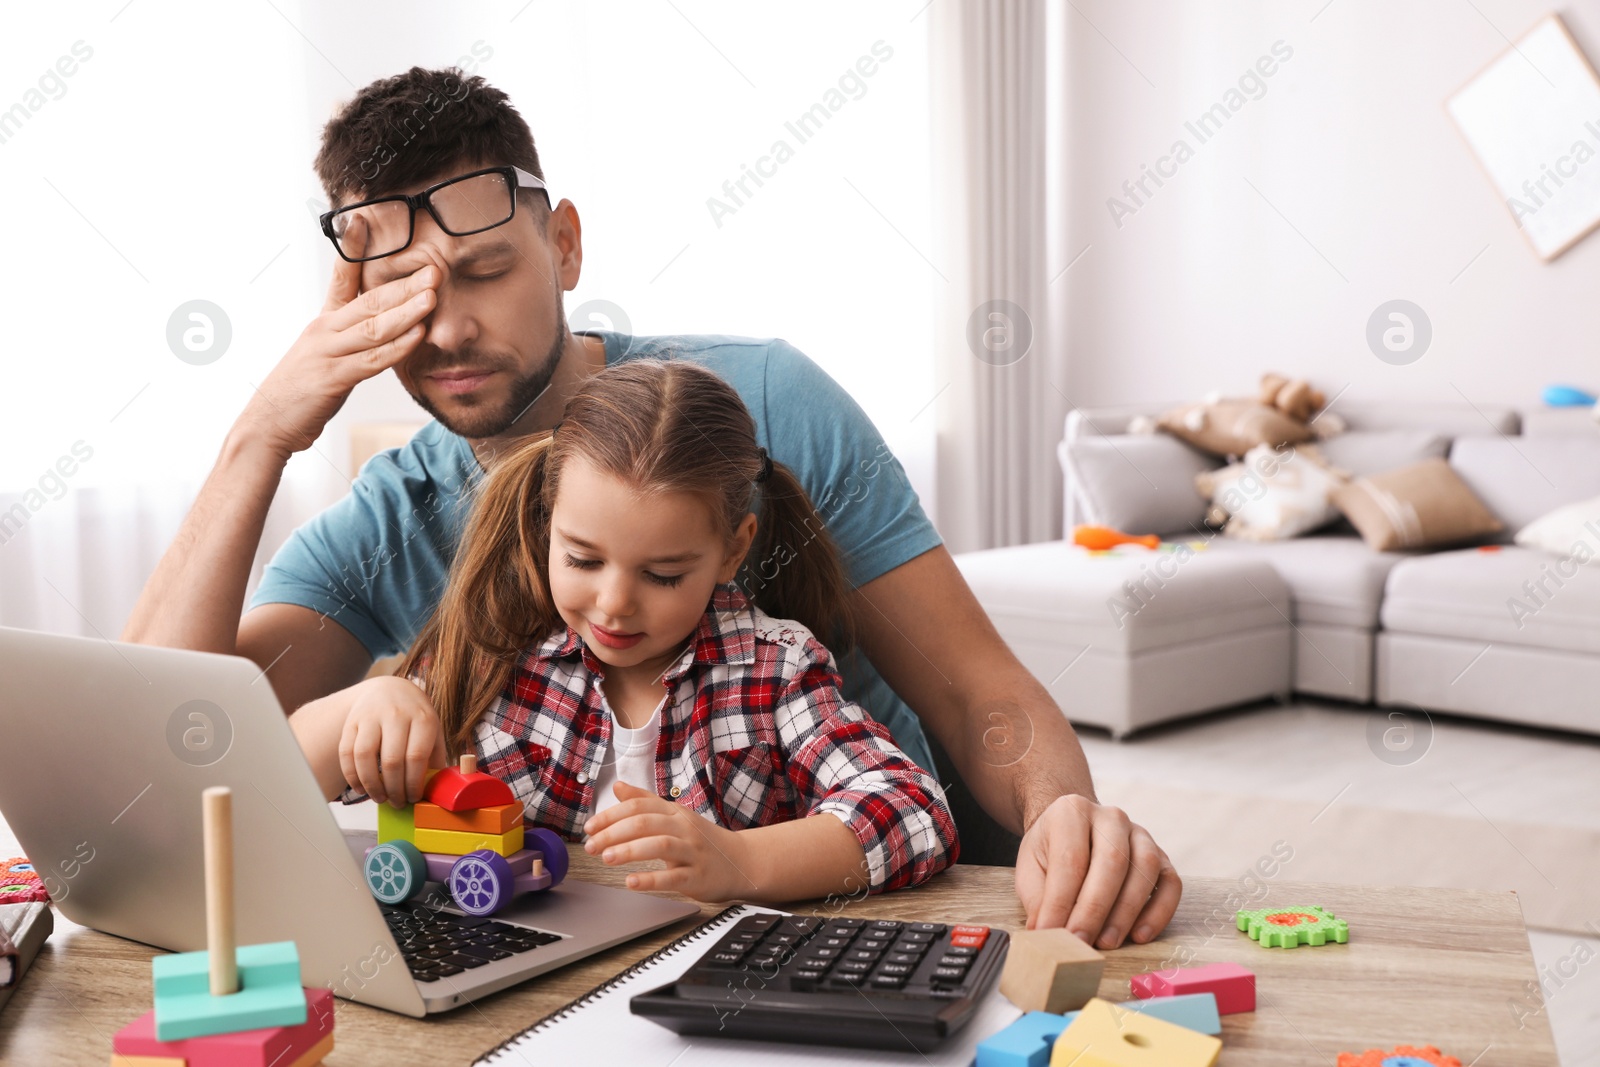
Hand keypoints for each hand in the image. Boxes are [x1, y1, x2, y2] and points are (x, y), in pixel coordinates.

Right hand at [243, 213, 437, 458]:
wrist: (268, 423)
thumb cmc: (301, 390)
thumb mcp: (325, 354)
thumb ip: (352, 338)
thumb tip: (383, 325)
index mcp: (324, 321)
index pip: (341, 277)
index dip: (353, 248)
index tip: (363, 218)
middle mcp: (324, 330)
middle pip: (369, 300)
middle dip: (404, 283)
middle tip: (434, 267)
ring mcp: (328, 353)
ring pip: (373, 327)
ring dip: (406, 310)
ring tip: (432, 295)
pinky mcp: (333, 378)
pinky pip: (371, 359)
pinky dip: (397, 347)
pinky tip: (417, 335)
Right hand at [336, 676, 448, 807]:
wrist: (390, 689)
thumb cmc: (415, 717)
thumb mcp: (434, 730)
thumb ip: (435, 758)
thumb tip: (435, 790)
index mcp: (422, 718)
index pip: (416, 757)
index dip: (413, 783)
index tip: (413, 797)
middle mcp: (396, 715)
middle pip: (391, 761)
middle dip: (394, 789)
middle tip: (397, 802)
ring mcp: (371, 716)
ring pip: (365, 757)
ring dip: (371, 785)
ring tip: (379, 797)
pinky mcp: (351, 721)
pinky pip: (346, 753)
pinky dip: (352, 776)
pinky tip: (361, 788)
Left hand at [582, 782, 750, 900]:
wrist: (742, 862)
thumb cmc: (702, 840)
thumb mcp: (675, 816)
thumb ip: (645, 802)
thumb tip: (618, 787)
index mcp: (675, 812)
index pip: (639, 807)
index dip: (611, 815)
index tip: (590, 827)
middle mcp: (683, 829)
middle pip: (645, 824)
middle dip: (613, 833)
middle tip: (591, 846)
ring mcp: (692, 852)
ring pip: (659, 846)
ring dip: (629, 851)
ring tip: (606, 858)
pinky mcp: (697, 877)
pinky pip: (673, 877)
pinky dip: (650, 880)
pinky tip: (631, 882)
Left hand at [1015, 794, 1180, 948]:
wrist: (1074, 832)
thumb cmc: (1051, 852)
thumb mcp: (1031, 867)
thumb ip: (1037, 898)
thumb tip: (1045, 932)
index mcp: (1072, 812)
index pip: (1071, 860)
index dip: (1060, 902)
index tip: (1051, 933)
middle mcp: (1111, 817)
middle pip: (1112, 862)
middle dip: (1095, 909)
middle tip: (1081, 942)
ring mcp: (1140, 834)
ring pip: (1145, 869)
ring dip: (1126, 912)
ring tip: (1107, 942)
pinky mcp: (1161, 856)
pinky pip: (1170, 882)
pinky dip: (1159, 911)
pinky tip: (1140, 935)